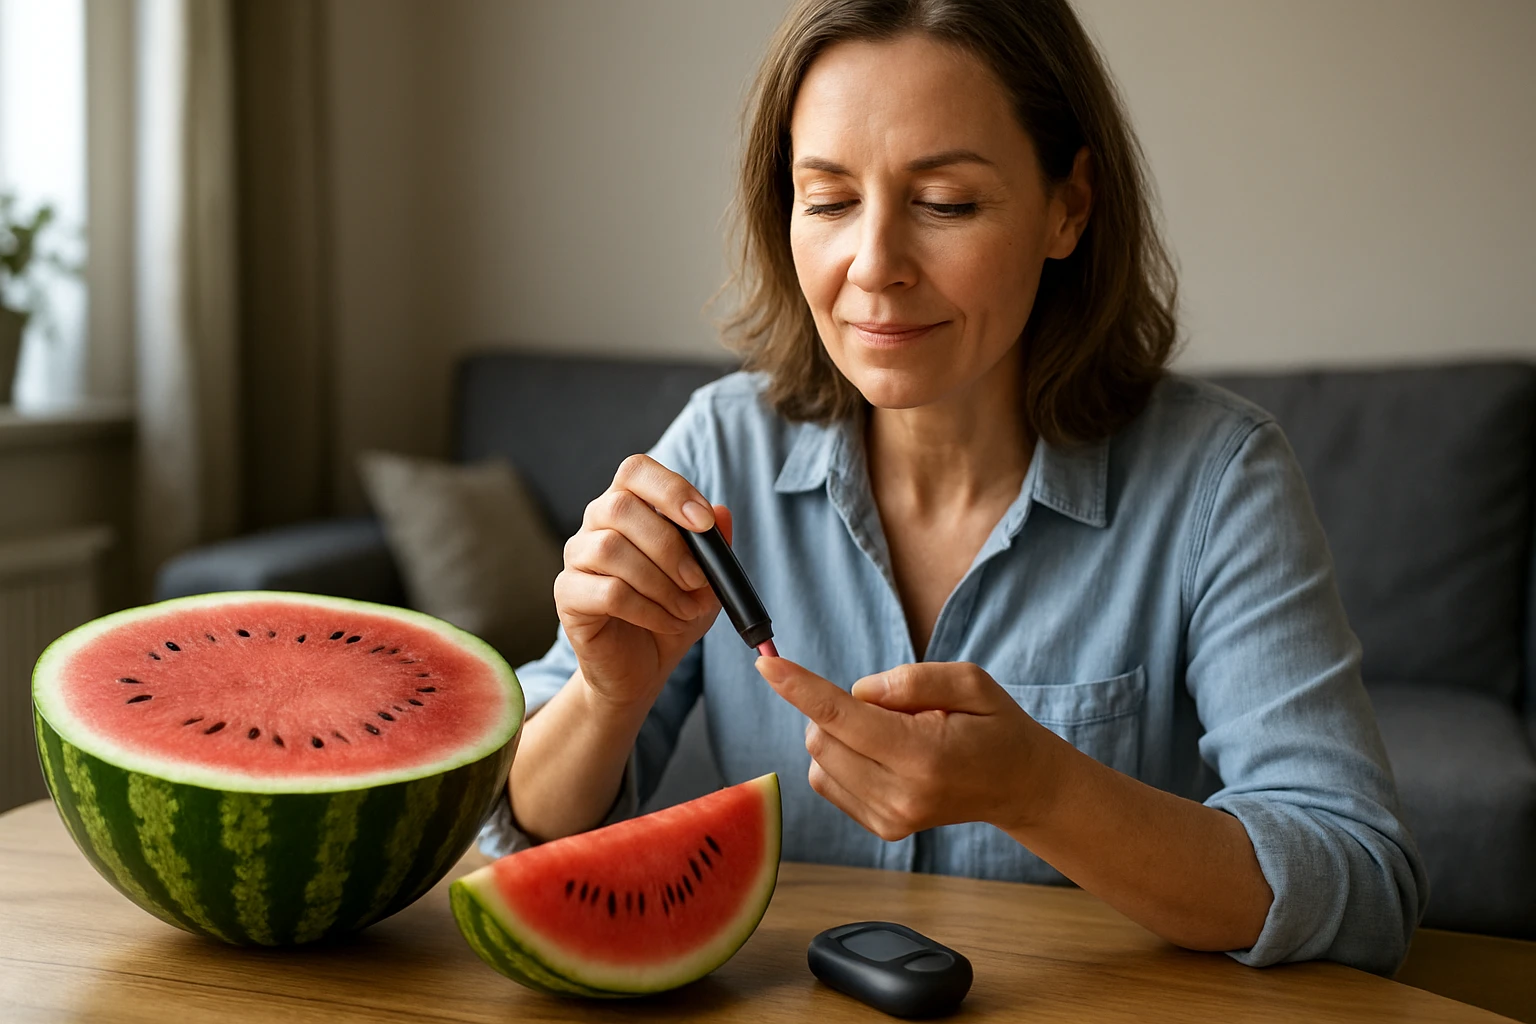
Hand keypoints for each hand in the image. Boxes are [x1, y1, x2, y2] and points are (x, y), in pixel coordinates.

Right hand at [555, 454, 730, 711]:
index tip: (703, 523)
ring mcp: (576, 559)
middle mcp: (595, 524)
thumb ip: (714, 546)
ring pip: (611, 549)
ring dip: (660, 583)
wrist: (642, 667)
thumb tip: (722, 512)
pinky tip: (665, 622)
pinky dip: (646, 609)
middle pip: (621, 507)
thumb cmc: (671, 613)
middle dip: (670, 546)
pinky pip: (606, 592)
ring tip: (685, 610)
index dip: (670, 489)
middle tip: (699, 582)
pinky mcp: (568, 596)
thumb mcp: (706, 580)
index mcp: (628, 506)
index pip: (635, 470)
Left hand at [756, 657, 1061, 840]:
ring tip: (893, 733)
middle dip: (833, 707)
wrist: (1018, 785)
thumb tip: (858, 691)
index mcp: (923, 755)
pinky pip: (828, 781)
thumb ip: (911, 679)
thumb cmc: (994, 725)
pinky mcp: (882, 828)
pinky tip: (882, 755)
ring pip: (819, 760)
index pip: (841, 716)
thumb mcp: (970, 681)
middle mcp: (900, 795)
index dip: (799, 686)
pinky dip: (841, 757)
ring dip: (837, 733)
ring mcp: (889, 818)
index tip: (766, 662)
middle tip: (887, 706)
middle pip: (821, 738)